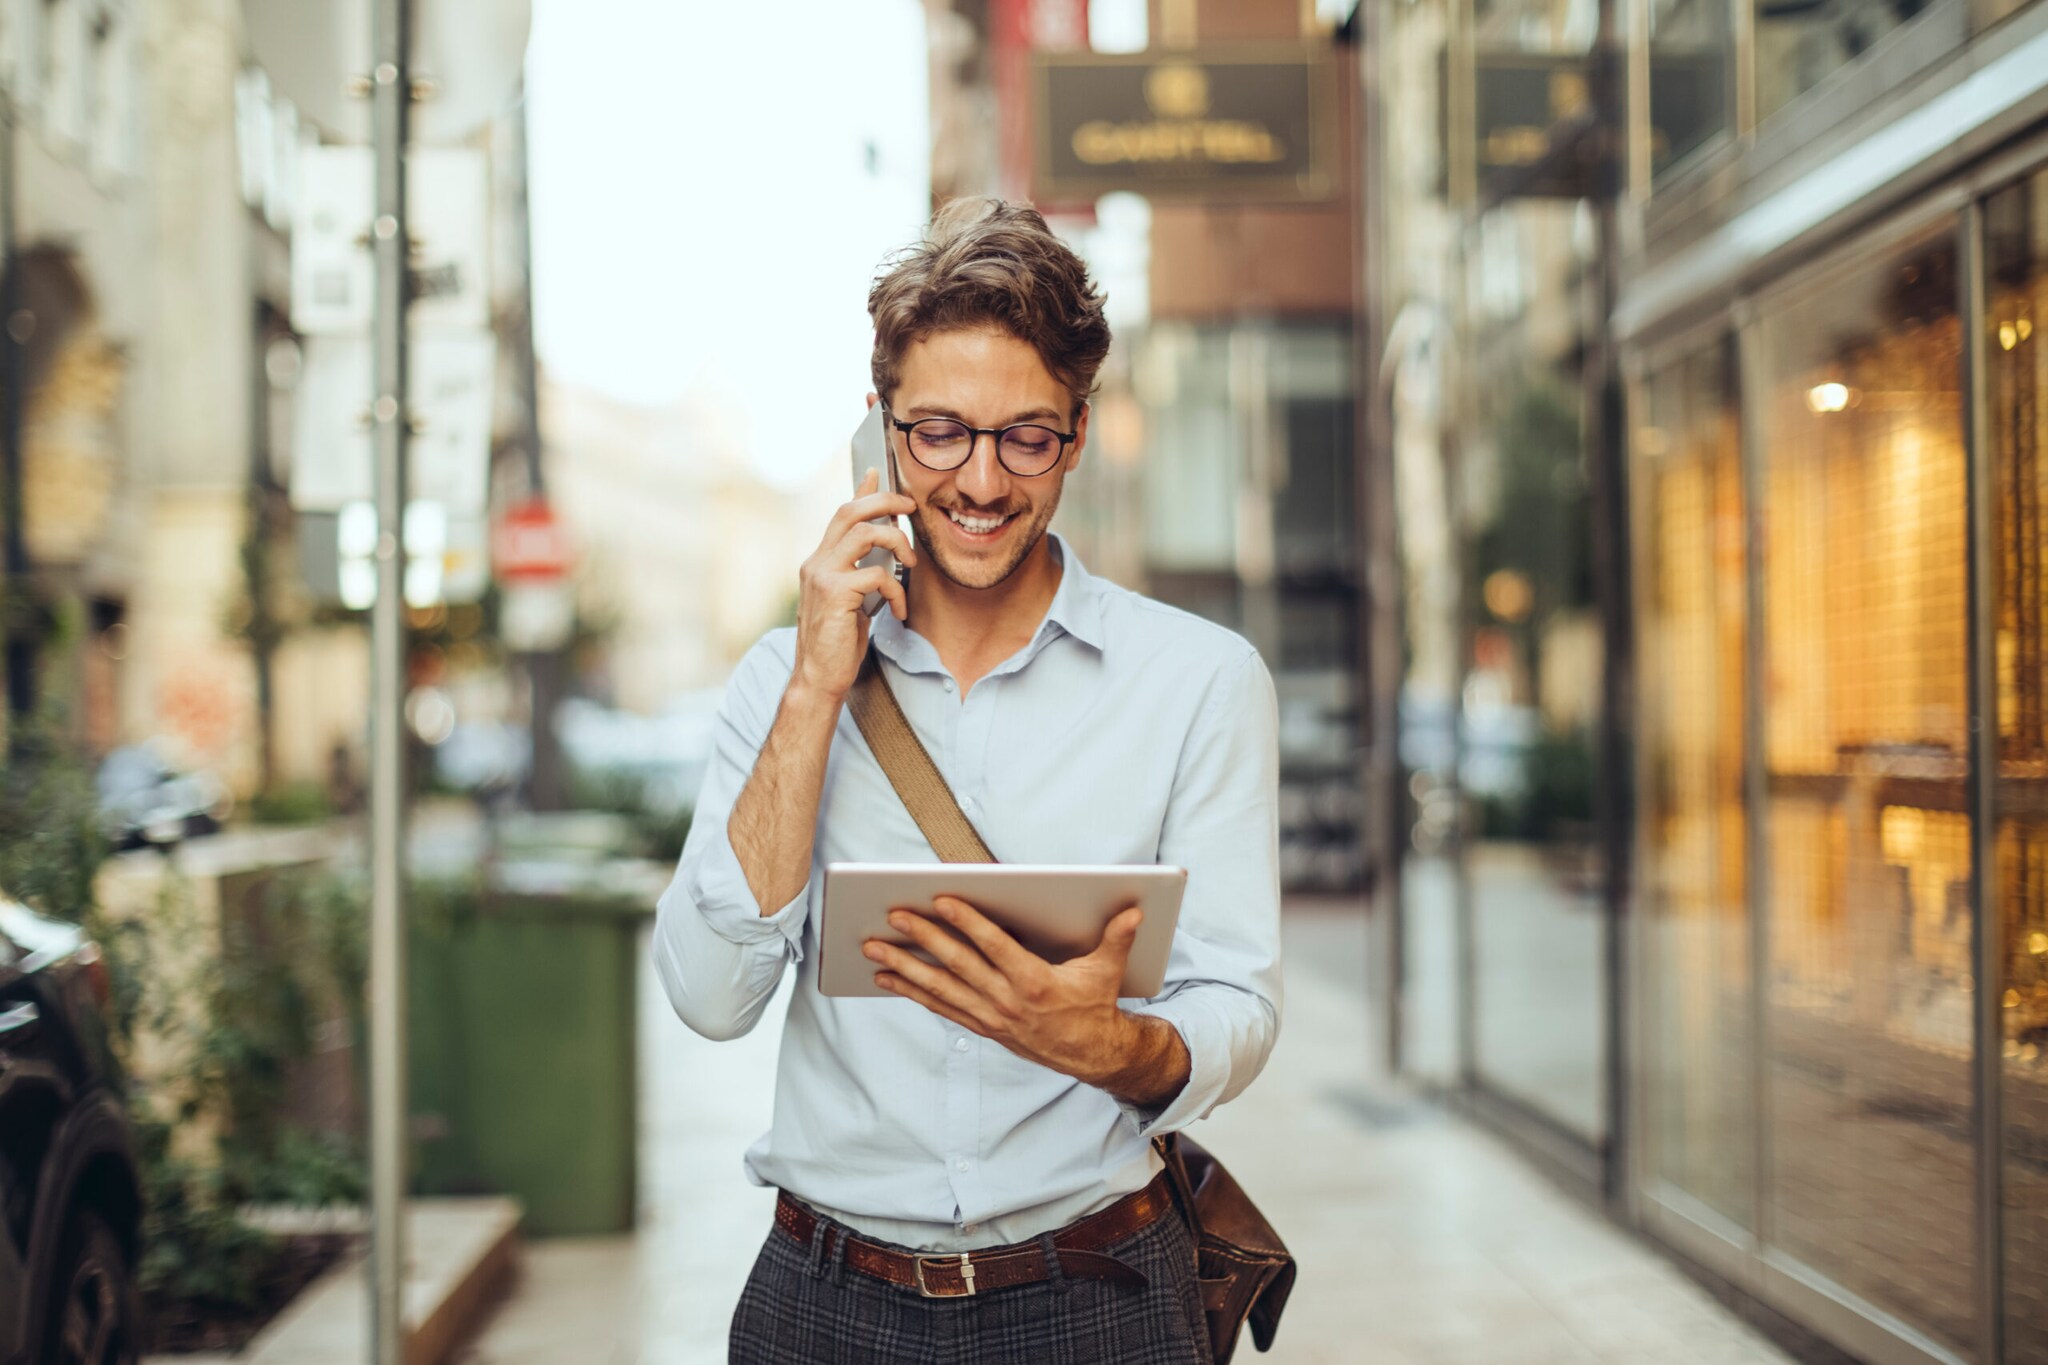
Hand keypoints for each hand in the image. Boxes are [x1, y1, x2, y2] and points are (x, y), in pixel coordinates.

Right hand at [791, 468, 916, 702]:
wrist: (818, 678)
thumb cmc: (836, 643)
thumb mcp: (851, 601)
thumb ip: (860, 573)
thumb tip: (882, 555)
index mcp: (819, 561)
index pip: (841, 514)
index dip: (861, 491)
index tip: (877, 472)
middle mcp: (816, 562)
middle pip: (851, 511)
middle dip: (885, 501)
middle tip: (911, 508)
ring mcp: (822, 575)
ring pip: (865, 533)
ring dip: (897, 542)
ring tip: (910, 564)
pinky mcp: (835, 593)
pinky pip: (878, 574)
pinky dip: (896, 590)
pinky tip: (898, 609)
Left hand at [862, 897, 1146, 1088]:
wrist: (1093, 1056)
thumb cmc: (1096, 1004)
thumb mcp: (1108, 970)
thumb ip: (1116, 937)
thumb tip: (1135, 910)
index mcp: (1034, 982)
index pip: (992, 945)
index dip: (966, 921)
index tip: (939, 900)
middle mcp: (1007, 1001)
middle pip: (957, 965)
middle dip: (922, 939)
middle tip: (893, 916)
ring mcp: (991, 1017)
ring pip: (940, 989)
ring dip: (904, 968)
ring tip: (873, 949)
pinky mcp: (984, 1027)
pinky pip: (942, 1008)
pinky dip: (913, 993)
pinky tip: (889, 979)